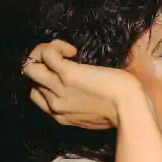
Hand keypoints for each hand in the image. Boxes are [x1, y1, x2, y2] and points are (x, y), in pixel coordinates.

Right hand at [23, 40, 143, 129]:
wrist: (130, 109)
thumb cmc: (123, 110)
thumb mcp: (96, 115)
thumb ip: (83, 107)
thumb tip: (86, 94)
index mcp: (61, 116)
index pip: (37, 95)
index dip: (45, 80)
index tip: (63, 74)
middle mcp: (55, 105)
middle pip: (32, 79)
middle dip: (41, 64)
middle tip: (62, 58)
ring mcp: (59, 89)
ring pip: (30, 66)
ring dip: (43, 53)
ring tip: (65, 52)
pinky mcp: (67, 74)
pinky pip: (46, 53)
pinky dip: (55, 46)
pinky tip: (72, 50)